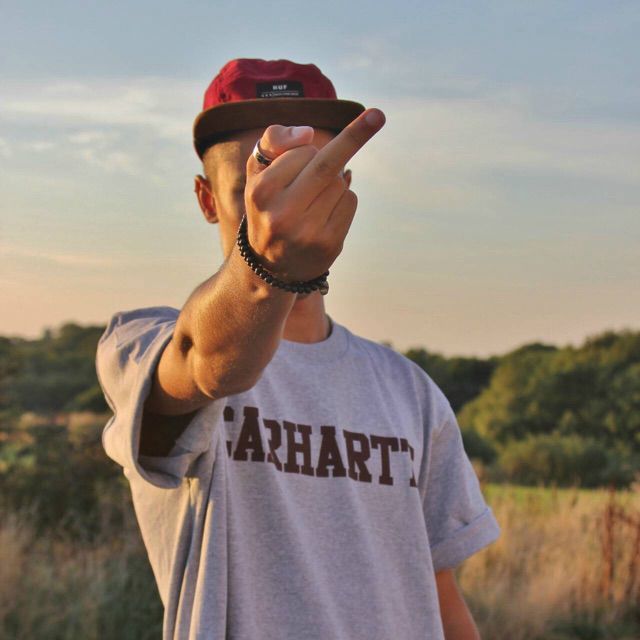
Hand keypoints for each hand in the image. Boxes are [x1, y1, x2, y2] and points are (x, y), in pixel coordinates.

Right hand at [244, 108, 385, 281]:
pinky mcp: (329, 245)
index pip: (302, 153)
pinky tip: (325, 215)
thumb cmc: (268, 205)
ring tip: (312, 201)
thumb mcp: (258, 171)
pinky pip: (350, 202)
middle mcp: (283, 215)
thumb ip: (274, 141)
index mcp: (261, 192)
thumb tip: (307, 134)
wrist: (272, 265)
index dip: (304, 150)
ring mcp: (308, 233)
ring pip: (340, 183)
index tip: (307, 143)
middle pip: (327, 165)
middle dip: (355, 136)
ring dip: (334, 181)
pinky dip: (343, 199)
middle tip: (378, 114)